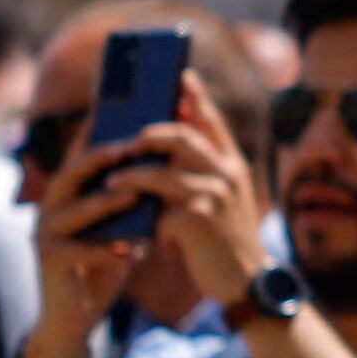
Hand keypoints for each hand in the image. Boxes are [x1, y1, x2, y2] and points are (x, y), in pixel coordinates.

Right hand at [22, 119, 149, 349]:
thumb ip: (131, 200)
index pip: (82, 154)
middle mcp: (51, 207)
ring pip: (73, 210)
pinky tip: (129, 251)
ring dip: (104, 202)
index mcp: (68, 193)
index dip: (100, 132)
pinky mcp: (49, 261)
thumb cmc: (101, 265)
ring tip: (134, 195)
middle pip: (72, 172)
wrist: (73, 317)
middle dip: (101, 158)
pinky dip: (103, 250)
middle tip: (132, 147)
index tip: (126, 111)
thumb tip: (166, 166)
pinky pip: (76, 251)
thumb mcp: (118, 228)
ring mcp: (46, 234)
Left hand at [106, 80, 281, 310]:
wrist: (245, 282)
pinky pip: (158, 207)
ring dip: (132, 173)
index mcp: (233, 165)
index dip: (195, 96)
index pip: (212, 121)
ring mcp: (215, 195)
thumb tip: (161, 150)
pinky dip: (139, 213)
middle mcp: (228, 174)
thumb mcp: (223, 200)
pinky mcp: (198, 220)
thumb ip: (202, 173)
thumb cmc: (225, 240)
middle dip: (150, 133)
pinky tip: (125, 221)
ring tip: (111, 178)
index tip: (180, 76)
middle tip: (128, 136)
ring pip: (164, 170)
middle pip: (184, 136)